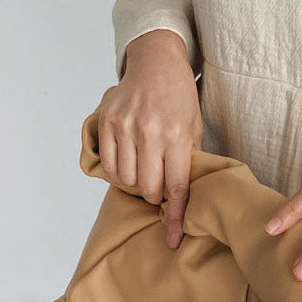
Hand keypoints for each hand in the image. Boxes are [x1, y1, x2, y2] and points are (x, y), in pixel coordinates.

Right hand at [97, 29, 203, 248]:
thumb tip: (182, 194)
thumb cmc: (179, 96)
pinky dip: (117, 172)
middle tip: (159, 185)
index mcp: (177, 136)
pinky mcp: (107, 123)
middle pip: (148, 187)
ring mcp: (125, 127)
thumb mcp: (194, 126)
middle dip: (155, 194)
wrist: (156, 62)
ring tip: (144, 169)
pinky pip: (108, 165)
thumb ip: (188, 158)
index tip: (174, 239)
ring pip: (126, 179)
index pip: (176, 187)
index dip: (175, 217)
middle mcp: (150, 133)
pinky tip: (128, 162)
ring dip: (136, 183)